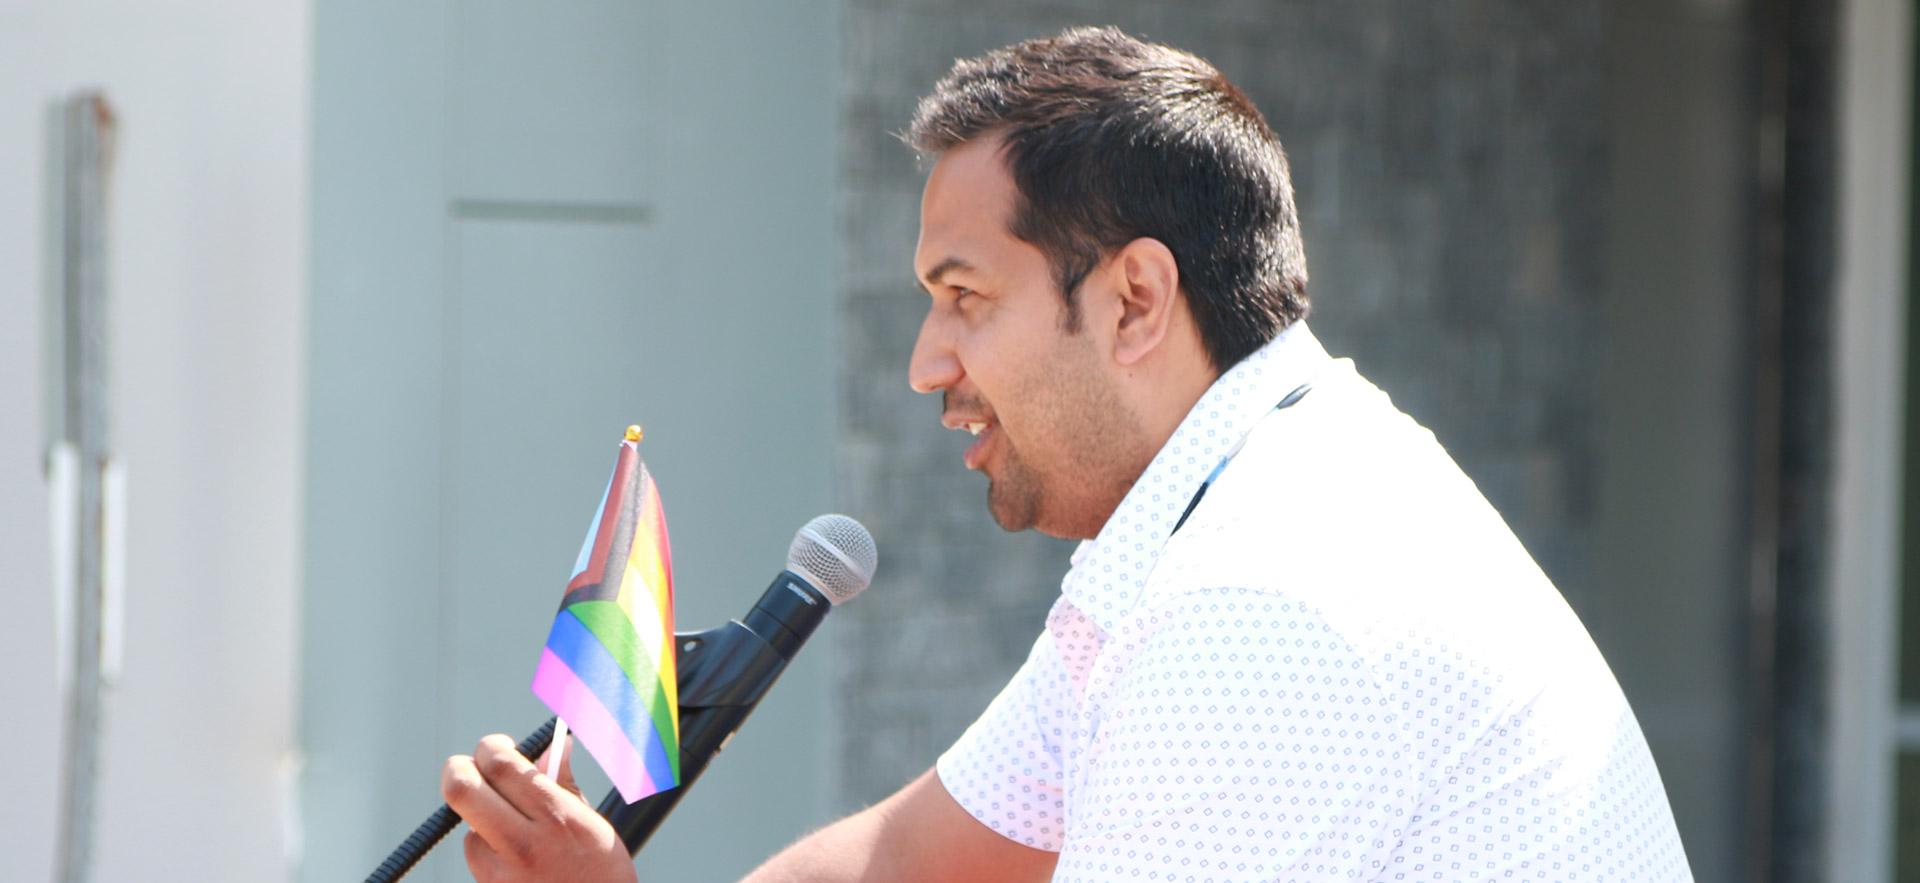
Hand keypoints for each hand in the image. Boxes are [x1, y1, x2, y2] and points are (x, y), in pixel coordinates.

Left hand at [441, 733, 637, 882]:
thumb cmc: (600, 874)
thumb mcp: (592, 824)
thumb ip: (564, 783)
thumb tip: (558, 745)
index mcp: (557, 818)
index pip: (501, 765)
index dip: (491, 747)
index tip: (497, 747)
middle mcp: (524, 844)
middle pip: (461, 789)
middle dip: (458, 769)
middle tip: (469, 767)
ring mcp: (501, 872)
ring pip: (468, 824)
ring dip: (481, 816)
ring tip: (514, 828)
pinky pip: (475, 853)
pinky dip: (487, 846)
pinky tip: (516, 858)